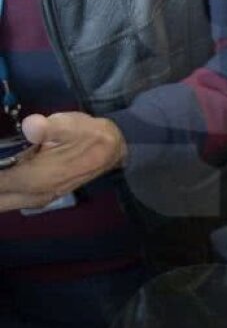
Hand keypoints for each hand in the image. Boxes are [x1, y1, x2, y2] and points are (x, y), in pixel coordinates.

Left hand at [0, 113, 125, 211]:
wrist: (113, 150)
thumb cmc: (88, 135)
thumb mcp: (70, 124)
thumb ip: (48, 127)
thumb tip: (30, 125)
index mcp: (34, 179)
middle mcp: (32, 195)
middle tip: (0, 160)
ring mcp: (35, 200)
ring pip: (1, 203)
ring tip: (3, 166)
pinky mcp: (38, 198)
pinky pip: (8, 201)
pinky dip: (2, 193)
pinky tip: (6, 173)